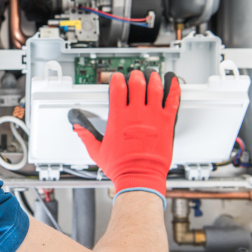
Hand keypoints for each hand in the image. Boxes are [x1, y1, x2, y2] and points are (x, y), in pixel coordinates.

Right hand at [68, 70, 180, 204]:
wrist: (140, 177)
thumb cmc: (121, 167)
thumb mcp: (97, 151)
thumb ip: (86, 136)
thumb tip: (78, 128)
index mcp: (118, 117)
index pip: (117, 88)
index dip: (116, 79)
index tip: (117, 78)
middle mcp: (136, 114)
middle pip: (137, 83)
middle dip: (135, 76)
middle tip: (135, 75)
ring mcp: (153, 117)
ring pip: (155, 88)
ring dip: (153, 78)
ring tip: (152, 74)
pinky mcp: (167, 123)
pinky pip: (172, 100)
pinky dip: (173, 88)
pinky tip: (173, 82)